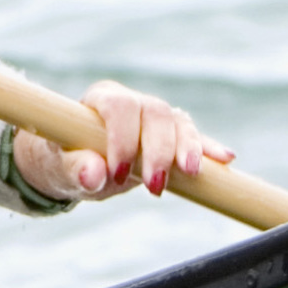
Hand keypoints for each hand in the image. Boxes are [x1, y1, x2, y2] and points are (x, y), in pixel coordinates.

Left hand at [14, 81, 229, 205]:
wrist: (77, 164)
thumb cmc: (66, 161)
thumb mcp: (63, 169)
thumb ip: (76, 169)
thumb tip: (92, 174)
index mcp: (101, 99)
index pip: (119, 107)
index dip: (123, 138)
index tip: (118, 174)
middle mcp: (131, 101)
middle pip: (155, 112)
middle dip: (159, 150)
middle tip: (154, 188)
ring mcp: (153, 116)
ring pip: (177, 121)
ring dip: (188, 147)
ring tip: (191, 174)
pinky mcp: (170, 133)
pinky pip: (192, 136)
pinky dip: (207, 148)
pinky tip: (224, 159)